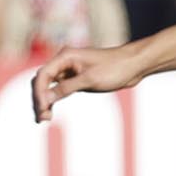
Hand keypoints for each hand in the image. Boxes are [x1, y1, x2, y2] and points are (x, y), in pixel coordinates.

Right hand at [30, 41, 148, 121]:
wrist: (135, 65)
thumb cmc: (115, 68)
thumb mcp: (90, 79)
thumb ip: (67, 88)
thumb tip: (45, 99)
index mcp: (65, 56)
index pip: (43, 75)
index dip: (39, 93)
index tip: (42, 108)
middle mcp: (64, 62)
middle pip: (42, 81)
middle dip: (39, 99)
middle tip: (41, 118)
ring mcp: (69, 70)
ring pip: (48, 87)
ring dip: (44, 102)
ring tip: (43, 119)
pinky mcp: (76, 78)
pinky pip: (58, 90)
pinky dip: (53, 100)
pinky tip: (50, 113)